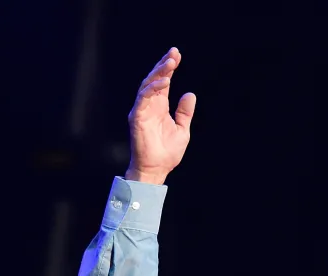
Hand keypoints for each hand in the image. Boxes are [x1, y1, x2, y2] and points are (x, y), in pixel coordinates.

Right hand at [126, 48, 195, 185]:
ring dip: (159, 73)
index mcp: (160, 106)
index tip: (177, 55)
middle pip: (155, 79)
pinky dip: (153, 89)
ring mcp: (142, 109)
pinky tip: (165, 82)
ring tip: (170, 64)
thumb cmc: (167, 153)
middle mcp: (150, 105)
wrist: (156, 169)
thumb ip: (184, 113)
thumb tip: (190, 94)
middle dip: (164, 65)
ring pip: (148, 85)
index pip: (164, 82)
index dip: (169, 68)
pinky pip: (144, 98)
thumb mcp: (182, 130)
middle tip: (174, 53)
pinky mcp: (137, 116)